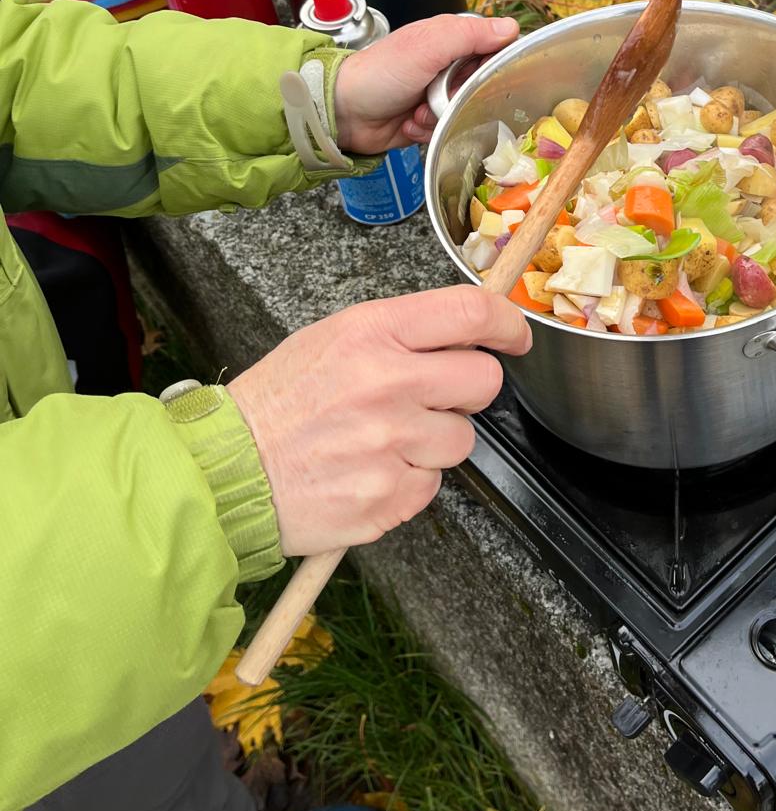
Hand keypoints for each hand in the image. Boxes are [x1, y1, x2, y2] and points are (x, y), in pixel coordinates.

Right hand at [227, 286, 530, 554]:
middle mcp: (388, 384)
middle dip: (467, 390)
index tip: (514, 335)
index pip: (469, 312)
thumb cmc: (278, 403)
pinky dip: (407, 482)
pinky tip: (367, 472)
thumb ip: (399, 333)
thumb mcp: (331, 339)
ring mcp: (391, 444)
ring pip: (462, 440)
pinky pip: (431, 486)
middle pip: (484, 380)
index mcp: (372, 333)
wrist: (225, 471)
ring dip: (434, 442)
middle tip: (430, 398)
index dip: (506, 322)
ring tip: (382, 441)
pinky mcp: (389, 497)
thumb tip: (466, 331)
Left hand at [332, 13, 518, 153]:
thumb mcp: (427, 46)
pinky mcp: (426, 120)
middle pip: (481, 86)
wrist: (342, 112)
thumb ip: (469, 34)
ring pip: (465, 112)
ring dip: (441, 117)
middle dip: (461, 98)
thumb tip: (510, 28)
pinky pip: (446, 130)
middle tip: (440, 96)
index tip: (480, 78)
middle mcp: (445, 65)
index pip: (492, 48)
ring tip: (416, 112)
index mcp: (448, 40)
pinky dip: (428, 131)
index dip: (492, 66)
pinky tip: (409, 124)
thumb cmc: (379, 72)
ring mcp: (435, 94)